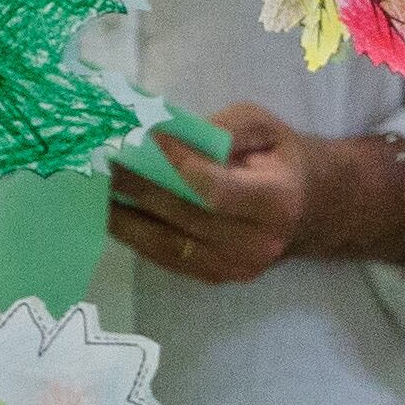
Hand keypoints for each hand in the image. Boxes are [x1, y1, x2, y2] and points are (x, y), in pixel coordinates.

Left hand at [108, 107, 309, 285]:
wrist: (308, 208)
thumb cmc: (281, 159)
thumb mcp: (264, 127)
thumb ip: (224, 127)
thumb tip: (173, 134)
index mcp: (276, 201)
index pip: (214, 188)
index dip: (176, 165)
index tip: (143, 138)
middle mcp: (257, 242)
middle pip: (185, 216)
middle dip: (139, 187)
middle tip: (103, 161)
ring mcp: (235, 267)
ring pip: (169, 244)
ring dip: (126, 216)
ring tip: (96, 188)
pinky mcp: (216, 277)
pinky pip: (167, 258)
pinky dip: (136, 236)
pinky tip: (112, 212)